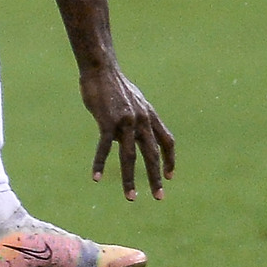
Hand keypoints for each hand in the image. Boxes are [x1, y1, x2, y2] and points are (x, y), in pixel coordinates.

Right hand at [79, 65, 174, 199]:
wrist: (101, 69)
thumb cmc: (113, 86)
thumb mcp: (131, 103)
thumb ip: (133, 122)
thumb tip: (124, 142)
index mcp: (149, 115)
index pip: (167, 141)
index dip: (169, 160)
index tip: (169, 176)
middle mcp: (141, 120)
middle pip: (151, 154)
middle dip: (155, 178)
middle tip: (159, 197)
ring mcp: (125, 121)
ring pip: (129, 157)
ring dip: (130, 179)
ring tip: (131, 197)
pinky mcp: (107, 122)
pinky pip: (104, 147)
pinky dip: (100, 163)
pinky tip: (96, 177)